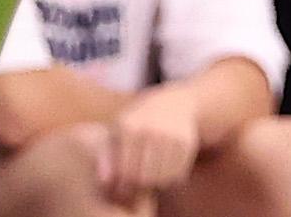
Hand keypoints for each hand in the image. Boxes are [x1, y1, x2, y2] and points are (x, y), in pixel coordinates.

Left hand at [100, 84, 203, 200]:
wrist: (172, 104)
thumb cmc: (136, 124)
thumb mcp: (117, 133)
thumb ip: (106, 158)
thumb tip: (104, 182)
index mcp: (128, 128)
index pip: (124, 171)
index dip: (122, 184)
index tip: (123, 185)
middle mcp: (150, 130)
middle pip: (143, 177)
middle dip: (139, 186)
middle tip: (137, 184)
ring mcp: (170, 135)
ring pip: (161, 179)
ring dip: (155, 184)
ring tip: (149, 178)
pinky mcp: (186, 142)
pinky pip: (178, 174)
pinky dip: (171, 179)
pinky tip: (163, 171)